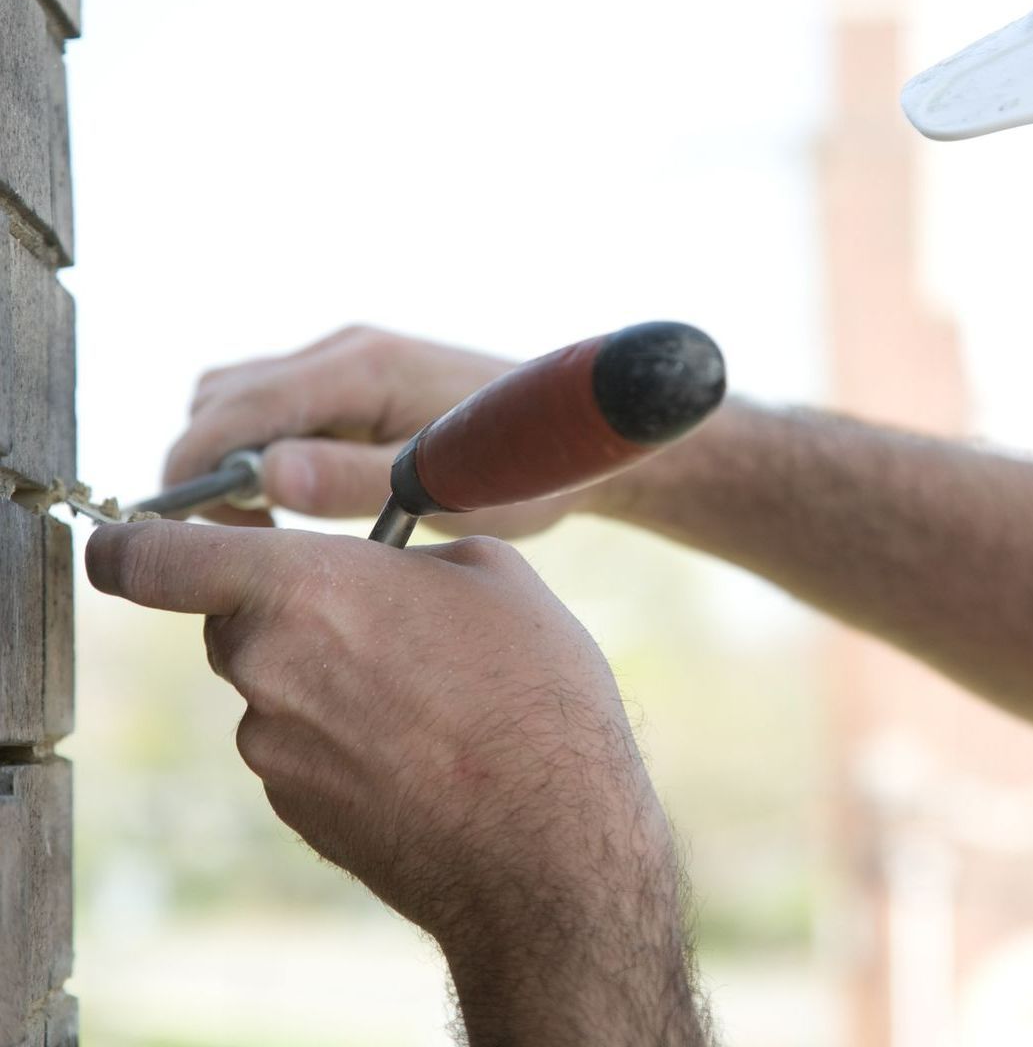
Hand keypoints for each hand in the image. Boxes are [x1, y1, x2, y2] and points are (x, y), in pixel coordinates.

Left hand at [86, 520, 711, 1043]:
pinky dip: (338, 738)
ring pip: (272, 686)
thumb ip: (406, 554)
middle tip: (376, 620)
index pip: (153, 560)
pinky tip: (416, 748)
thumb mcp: (493, 573)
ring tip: (424, 695)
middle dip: (289, 612)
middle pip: (234, 622)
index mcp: (304, 589)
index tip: (128, 545)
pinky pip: (297, 746)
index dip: (127, 547)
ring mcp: (273, 749)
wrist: (549, 843)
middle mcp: (266, 668)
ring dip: (324, 678)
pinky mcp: (294, 808)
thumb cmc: (533, 693)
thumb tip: (386, 569)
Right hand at [162, 326, 586, 536]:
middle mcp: (346, 349)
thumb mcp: (442, 489)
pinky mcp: (360, 374)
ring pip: (243, 396)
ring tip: (276, 519)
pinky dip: (265, 445)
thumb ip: (349, 479)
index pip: (232, 409)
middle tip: (248, 533)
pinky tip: (304, 492)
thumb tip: (262, 476)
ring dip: (233, 455)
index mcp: (359, 369)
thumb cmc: (522, 470)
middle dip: (208, 464)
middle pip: (223, 396)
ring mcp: (352, 356)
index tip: (194, 536)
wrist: (576, 435)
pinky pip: (281, 402)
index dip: (192, 469)